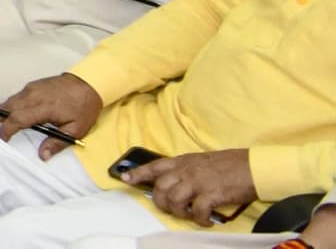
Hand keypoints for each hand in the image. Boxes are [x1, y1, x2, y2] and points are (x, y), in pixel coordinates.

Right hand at [0, 74, 103, 154]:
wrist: (89, 82)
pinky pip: (16, 97)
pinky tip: (3, 109)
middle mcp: (33, 96)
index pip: (18, 119)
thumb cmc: (84, 107)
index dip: (7, 130)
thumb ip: (58, 143)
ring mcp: (31, 89)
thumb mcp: (76, 129)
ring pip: (10, 101)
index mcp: (43, 108)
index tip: (2, 138)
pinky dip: (7, 104)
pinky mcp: (32, 86)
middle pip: (6, 107)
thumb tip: (42, 156)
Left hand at [130, 149, 257, 225]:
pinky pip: (196, 211)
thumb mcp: (205, 160)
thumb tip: (178, 180)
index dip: (139, 173)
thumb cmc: (233, 163)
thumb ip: (189, 168)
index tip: (125, 178)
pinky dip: (199, 219)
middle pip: (160, 187)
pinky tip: (206, 220)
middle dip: (160, 201)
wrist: (256, 167)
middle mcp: (187, 170)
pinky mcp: (212, 194)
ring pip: (174, 200)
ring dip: (179, 212)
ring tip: (190, 215)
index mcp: (185, 161)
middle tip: (170, 209)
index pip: (156, 166)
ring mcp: (198, 182)